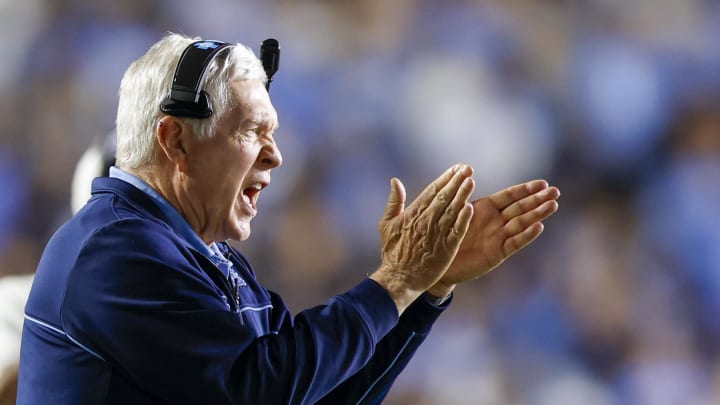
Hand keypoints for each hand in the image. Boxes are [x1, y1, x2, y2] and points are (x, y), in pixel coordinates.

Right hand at [370, 164, 474, 313]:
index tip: (457, 168)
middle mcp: (426, 221)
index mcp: (413, 213)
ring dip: (462, 195)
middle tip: (468, 168)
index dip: (445, 178)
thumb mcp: (387, 224)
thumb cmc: (393, 251)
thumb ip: (394, 202)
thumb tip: (395, 181)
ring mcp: (437, 234)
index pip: (432, 191)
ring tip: (471, 181)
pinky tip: (470, 208)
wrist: (399, 278)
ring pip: (452, 211)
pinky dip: (463, 220)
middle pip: (444, 197)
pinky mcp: (446, 248)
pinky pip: (456, 231)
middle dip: (456, 181)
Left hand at [428, 180, 559, 295]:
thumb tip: (466, 175)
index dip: (526, 190)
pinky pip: (514, 243)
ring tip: (553, 205)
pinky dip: (526, 235)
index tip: (543, 183)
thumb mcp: (454, 213)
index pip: (510, 196)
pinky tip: (539, 227)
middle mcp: (496, 222)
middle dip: (538, 199)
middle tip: (555, 191)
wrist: (440, 264)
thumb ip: (463, 198)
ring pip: (521, 223)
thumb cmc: (445, 235)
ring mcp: (498, 237)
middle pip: (520, 208)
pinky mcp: (497, 254)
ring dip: (537, 214)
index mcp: (486, 208)